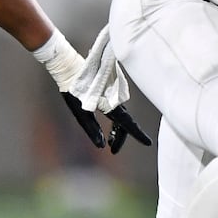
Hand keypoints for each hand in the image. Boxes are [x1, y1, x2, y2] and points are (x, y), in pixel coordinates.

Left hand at [62, 25, 153, 153]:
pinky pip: (118, 109)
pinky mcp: (111, 91)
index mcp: (109, 103)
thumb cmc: (73, 89)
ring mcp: (114, 94)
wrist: (70, 66)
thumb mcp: (79, 112)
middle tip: (112, 150)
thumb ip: (91, 129)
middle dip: (120, 138)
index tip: (148, 143)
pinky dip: (115, 121)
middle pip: (124, 122)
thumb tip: (101, 145)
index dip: (138, 134)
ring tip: (109, 143)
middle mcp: (115, 98)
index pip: (127, 123)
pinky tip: (110, 130)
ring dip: (117, 130)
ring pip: (121, 116)